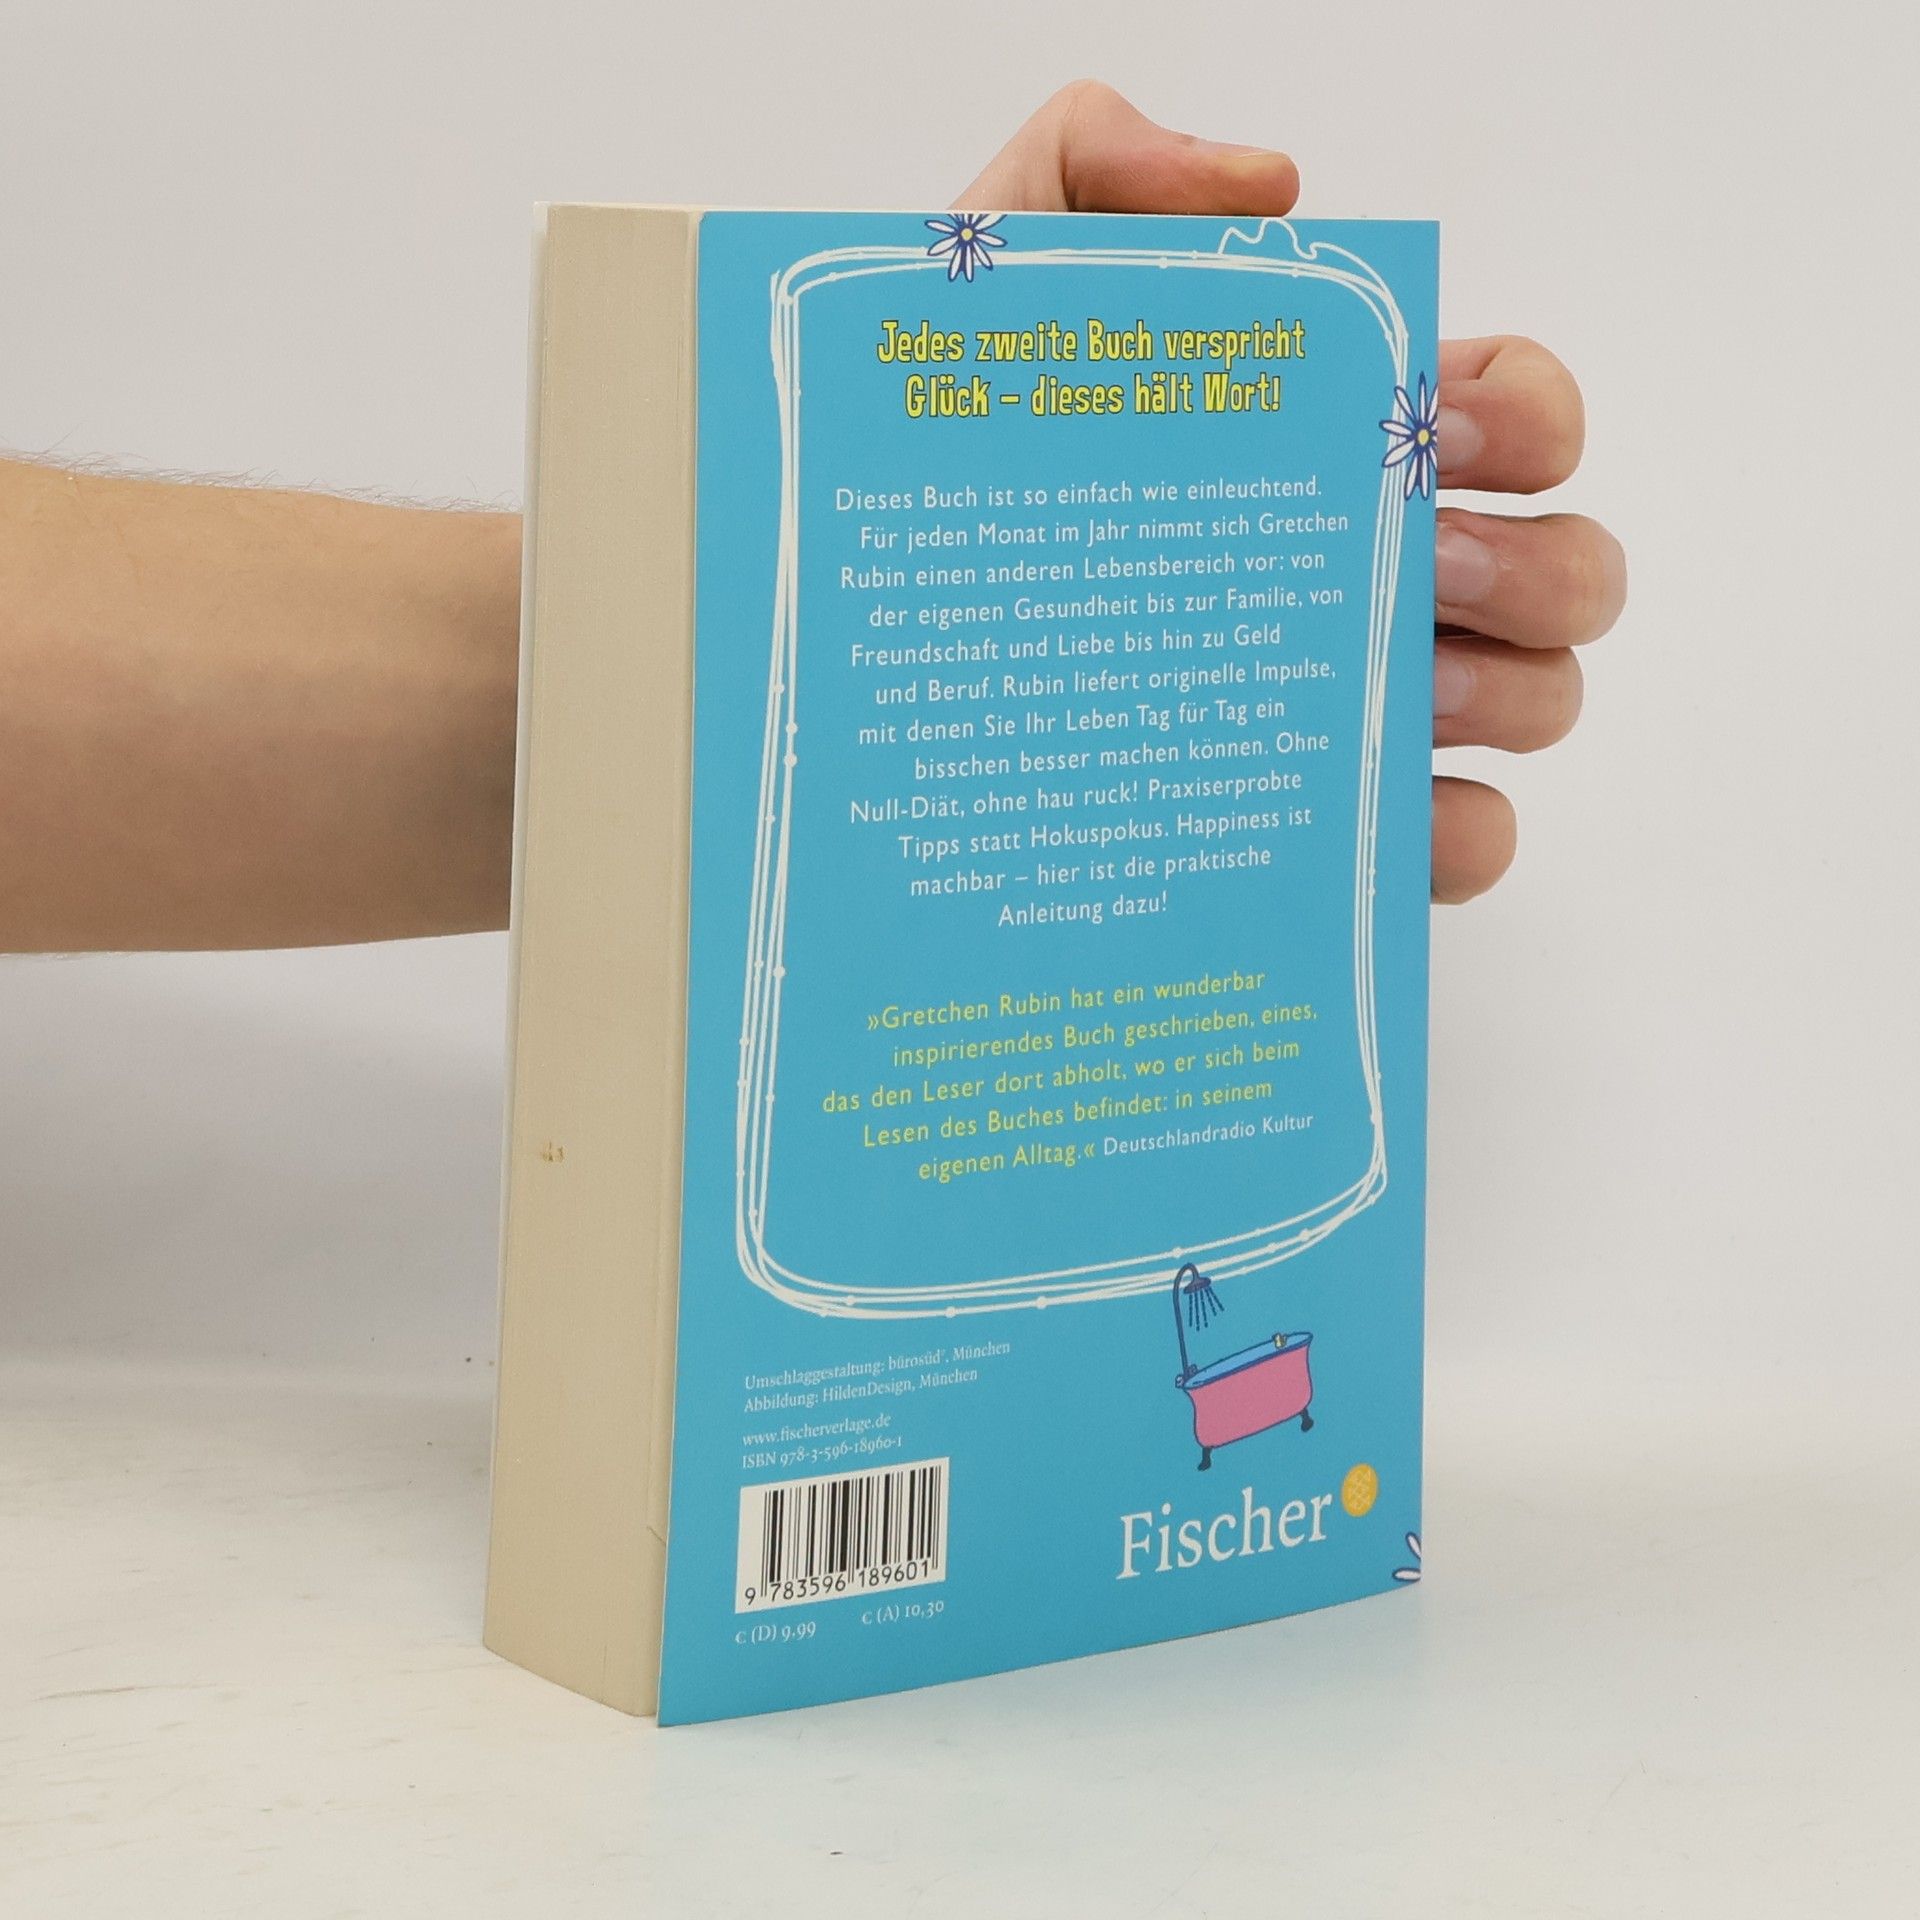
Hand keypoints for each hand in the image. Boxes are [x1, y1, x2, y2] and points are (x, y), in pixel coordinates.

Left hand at [958, 83, 1625, 902]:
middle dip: (1533, 564)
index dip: (1522, 409)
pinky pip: (1459, 843)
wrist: (836, 624)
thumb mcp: (984, 283)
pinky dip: (1448, 834)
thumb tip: (1270, 190)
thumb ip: (1099, 169)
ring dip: (1500, 692)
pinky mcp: (1322, 836)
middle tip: (1410, 565)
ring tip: (1382, 685)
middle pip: (1568, 568)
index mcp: (1330, 445)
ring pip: (1539, 702)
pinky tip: (1358, 817)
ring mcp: (1358, 713)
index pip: (1513, 408)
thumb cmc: (930, 462)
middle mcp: (1369, 576)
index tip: (1432, 424)